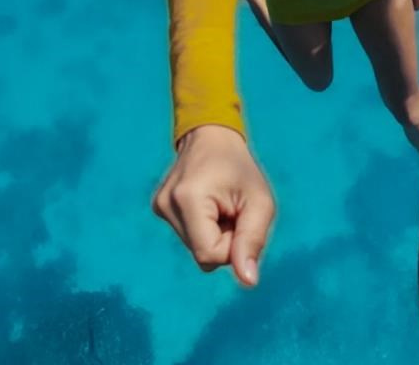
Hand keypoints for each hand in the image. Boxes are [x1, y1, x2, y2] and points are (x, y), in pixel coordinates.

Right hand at [151, 124, 275, 287]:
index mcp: (188, 199)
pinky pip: (188, 237)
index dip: (233, 247)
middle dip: (224, 241)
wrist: (212, 136)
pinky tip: (208, 205)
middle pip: (202, 256)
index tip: (240, 219)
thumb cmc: (241, 169)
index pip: (209, 256)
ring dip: (215, 235)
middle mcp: (166, 205)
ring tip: (220, 206)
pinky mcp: (159, 208)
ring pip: (195, 249)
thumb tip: (248, 282)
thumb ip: (253, 241)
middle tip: (232, 210)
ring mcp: (159, 207)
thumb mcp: (260, 201)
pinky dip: (203, 229)